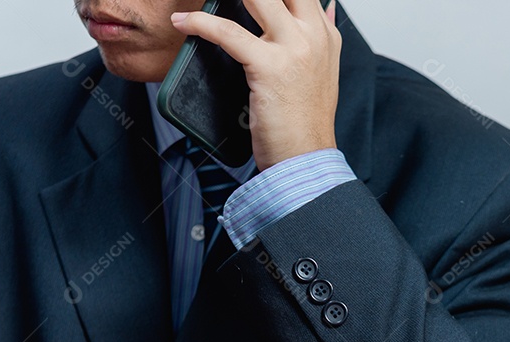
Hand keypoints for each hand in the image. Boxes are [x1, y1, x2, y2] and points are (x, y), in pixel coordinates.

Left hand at [171, 0, 341, 171]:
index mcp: (324, 35)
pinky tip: (185, 24)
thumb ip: (320, 35)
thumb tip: (324, 8)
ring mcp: (293, 49)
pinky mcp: (269, 67)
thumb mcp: (324, 70)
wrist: (305, 158)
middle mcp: (313, 36)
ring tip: (198, 4)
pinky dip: (201, 24)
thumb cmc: (306, 123)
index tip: (249, 0)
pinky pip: (229, 33)